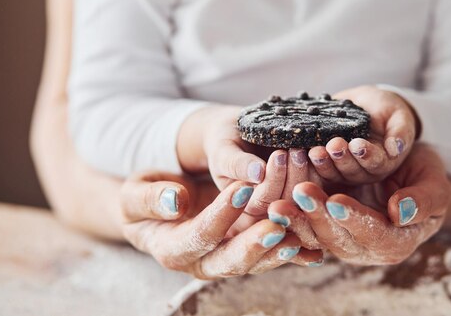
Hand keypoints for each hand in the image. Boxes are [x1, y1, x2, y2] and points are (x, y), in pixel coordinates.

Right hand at [120, 172, 322, 278]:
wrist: (163, 205)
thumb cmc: (144, 198)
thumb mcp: (134, 194)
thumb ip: (150, 199)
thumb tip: (175, 201)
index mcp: (173, 250)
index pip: (199, 236)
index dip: (219, 215)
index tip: (240, 188)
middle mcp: (204, 262)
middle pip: (232, 261)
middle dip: (256, 244)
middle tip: (278, 225)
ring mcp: (229, 257)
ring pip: (258, 258)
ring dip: (281, 246)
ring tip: (302, 231)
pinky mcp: (247, 247)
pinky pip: (272, 251)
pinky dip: (294, 247)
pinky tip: (315, 242)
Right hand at [178, 105, 312, 218]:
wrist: (237, 131)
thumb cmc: (225, 142)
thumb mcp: (224, 151)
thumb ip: (236, 164)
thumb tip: (258, 173)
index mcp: (246, 206)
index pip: (263, 202)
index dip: (273, 180)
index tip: (278, 154)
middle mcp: (269, 208)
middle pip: (288, 202)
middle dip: (295, 176)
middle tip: (296, 150)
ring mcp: (289, 197)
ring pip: (306, 195)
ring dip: (311, 173)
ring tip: (309, 149)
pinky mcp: (306, 186)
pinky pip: (319, 184)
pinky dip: (324, 169)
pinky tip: (324, 153)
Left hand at [271, 144, 448, 264]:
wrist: (404, 170)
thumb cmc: (424, 177)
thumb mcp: (436, 186)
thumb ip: (423, 201)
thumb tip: (399, 212)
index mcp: (395, 242)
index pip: (373, 234)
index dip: (354, 218)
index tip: (336, 200)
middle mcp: (365, 247)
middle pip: (338, 237)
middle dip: (318, 216)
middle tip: (299, 193)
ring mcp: (342, 237)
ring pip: (316, 234)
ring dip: (297, 219)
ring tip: (278, 202)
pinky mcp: (324, 224)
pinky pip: (305, 222)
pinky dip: (291, 211)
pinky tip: (273, 196)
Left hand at [308, 86, 418, 184]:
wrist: (367, 105)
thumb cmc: (388, 111)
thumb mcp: (400, 117)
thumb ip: (401, 132)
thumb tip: (397, 147)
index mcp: (384, 162)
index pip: (377, 164)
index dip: (367, 156)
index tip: (358, 144)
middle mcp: (363, 170)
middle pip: (352, 171)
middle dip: (342, 159)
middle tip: (334, 145)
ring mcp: (343, 168)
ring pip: (333, 172)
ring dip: (323, 163)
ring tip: (315, 150)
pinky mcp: (327, 163)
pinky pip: (316, 166)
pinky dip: (307, 161)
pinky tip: (299, 151)